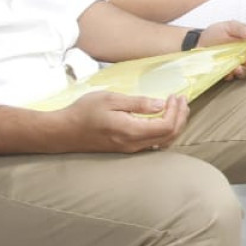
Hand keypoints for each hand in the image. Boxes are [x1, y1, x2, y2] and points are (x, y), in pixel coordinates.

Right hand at [55, 90, 191, 152]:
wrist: (63, 132)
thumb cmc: (84, 112)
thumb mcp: (110, 99)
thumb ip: (137, 103)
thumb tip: (161, 104)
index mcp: (131, 131)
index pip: (166, 126)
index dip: (176, 111)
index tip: (175, 96)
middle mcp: (134, 145)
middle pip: (169, 136)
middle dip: (180, 117)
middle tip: (181, 100)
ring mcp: (130, 149)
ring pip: (164, 142)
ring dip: (174, 125)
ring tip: (176, 108)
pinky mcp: (126, 149)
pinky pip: (154, 144)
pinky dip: (164, 131)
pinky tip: (162, 118)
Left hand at [195, 22, 245, 77]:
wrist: (197, 42)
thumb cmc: (216, 34)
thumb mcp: (229, 26)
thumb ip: (242, 28)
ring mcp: (237, 68)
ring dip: (244, 72)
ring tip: (237, 67)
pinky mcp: (226, 74)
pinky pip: (231, 79)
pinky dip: (230, 75)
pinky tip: (227, 71)